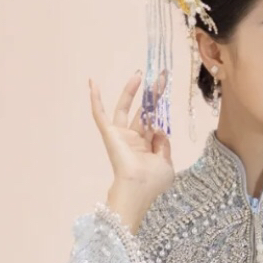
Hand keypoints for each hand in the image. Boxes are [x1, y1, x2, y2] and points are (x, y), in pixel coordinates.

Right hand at [89, 71, 174, 209]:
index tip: (169, 99)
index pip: (154, 126)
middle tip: (161, 77)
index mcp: (147, 148)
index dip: (162, 115)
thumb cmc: (152, 181)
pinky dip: (95, 99)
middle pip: (142, 112)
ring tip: (139, 74)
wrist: (138, 188)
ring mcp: (120, 136)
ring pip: (124, 108)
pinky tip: (93, 83)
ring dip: (130, 91)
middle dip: (152, 95)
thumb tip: (159, 130)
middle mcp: (133, 140)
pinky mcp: (109, 133)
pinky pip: (99, 114)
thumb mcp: (166, 163)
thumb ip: (164, 146)